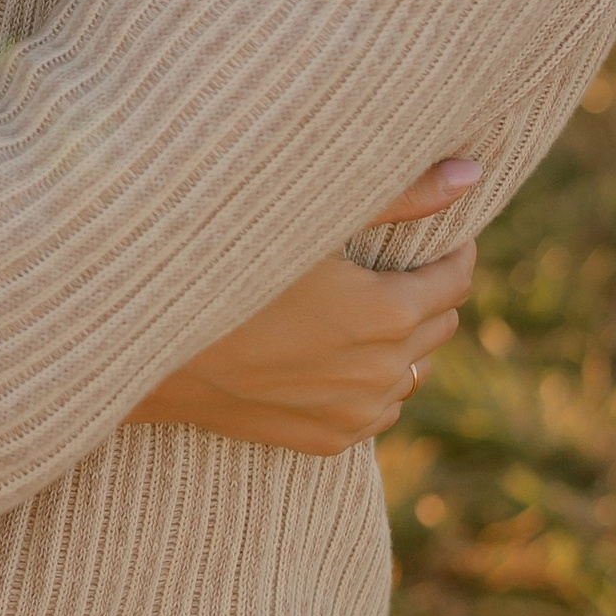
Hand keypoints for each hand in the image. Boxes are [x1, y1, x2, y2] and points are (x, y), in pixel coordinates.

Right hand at [125, 158, 482, 451]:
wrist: (145, 342)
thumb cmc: (221, 260)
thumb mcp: (308, 219)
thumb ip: (397, 195)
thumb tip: (471, 174)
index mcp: (386, 314)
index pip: (456, 280)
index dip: (450, 251)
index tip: (433, 234)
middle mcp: (380, 373)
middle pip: (439, 326)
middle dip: (425, 291)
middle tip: (386, 262)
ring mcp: (353, 414)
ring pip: (411, 372)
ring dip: (398, 340)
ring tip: (355, 306)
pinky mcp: (325, 441)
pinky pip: (375, 410)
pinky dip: (367, 380)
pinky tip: (329, 351)